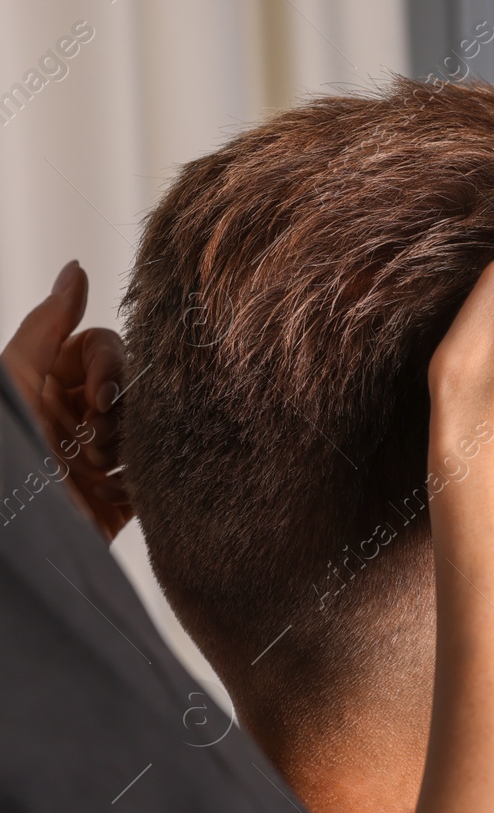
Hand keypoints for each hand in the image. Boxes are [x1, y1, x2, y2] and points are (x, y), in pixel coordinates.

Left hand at [1, 262, 130, 539]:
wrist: (18, 544)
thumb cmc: (7, 463)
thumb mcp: (17, 382)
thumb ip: (47, 326)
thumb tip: (77, 268)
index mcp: (43, 387)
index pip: (97, 346)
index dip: (106, 365)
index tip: (97, 398)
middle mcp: (73, 417)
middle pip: (128, 383)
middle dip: (120, 407)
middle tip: (96, 440)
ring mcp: (100, 459)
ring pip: (148, 424)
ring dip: (131, 445)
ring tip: (104, 472)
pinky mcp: (123, 500)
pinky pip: (159, 474)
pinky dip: (146, 480)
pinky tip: (122, 492)